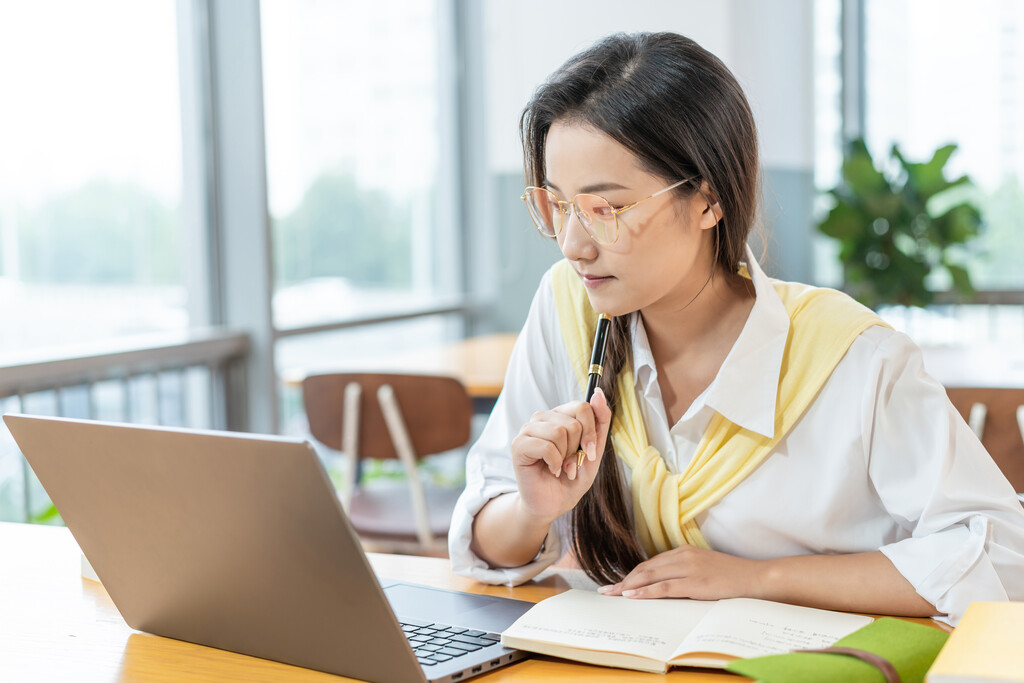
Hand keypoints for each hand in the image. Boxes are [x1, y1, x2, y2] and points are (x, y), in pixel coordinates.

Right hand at [509, 388, 611, 523]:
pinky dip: (555, 463)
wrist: (553, 504)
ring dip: (566, 457)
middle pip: (573, 422)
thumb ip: (599, 422)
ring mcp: (529, 430)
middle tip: (571, 463)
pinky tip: (551, 470)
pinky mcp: (519, 445)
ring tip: (561, 467)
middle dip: (578, 448)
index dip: (591, 432)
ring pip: (559, 432)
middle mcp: (543, 418)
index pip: (582, 406)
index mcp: (560, 416)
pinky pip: (547, 447)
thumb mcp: (594, 450)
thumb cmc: (572, 477)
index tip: (591, 452)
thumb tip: (598, 393)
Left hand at [598, 545, 764, 600]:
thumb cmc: (732, 577)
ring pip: (650, 576)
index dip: (632, 574)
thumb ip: (684, 572)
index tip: (618, 583)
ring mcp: (689, 568)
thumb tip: (663, 584)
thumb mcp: (704, 569)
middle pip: (645, 568)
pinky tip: (632, 595)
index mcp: (684, 551)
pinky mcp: (695, 583)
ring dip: (628, 586)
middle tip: (607, 590)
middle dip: (624, 580)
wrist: (756, 578)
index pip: (651, 563)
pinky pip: (664, 587)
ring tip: (613, 594)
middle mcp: (683, 556)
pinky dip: (645, 591)